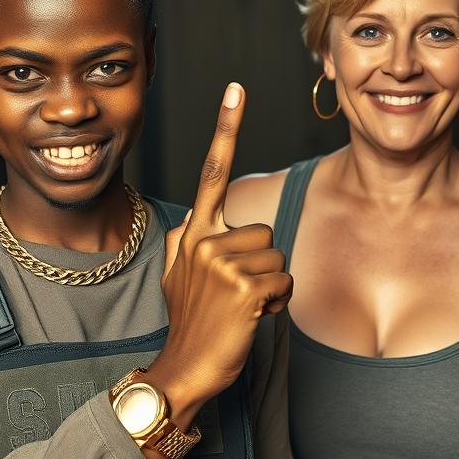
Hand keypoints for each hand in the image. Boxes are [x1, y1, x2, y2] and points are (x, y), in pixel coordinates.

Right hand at [149, 82, 291, 416]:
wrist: (183, 370)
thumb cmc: (190, 325)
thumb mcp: (174, 278)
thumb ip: (183, 243)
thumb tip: (190, 220)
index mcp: (191, 232)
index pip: (212, 172)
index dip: (227, 128)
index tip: (237, 88)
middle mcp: (203, 238)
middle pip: (266, 232)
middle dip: (262, 266)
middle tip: (234, 296)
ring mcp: (221, 262)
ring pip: (279, 258)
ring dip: (271, 287)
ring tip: (241, 307)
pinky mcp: (243, 286)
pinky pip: (284, 282)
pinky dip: (276, 304)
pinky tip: (250, 318)